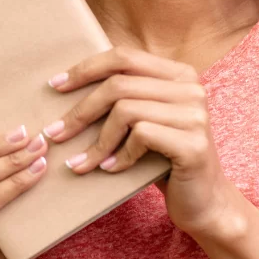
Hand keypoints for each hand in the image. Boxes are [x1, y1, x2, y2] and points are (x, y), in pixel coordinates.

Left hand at [41, 46, 241, 238]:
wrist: (204, 202)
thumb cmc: (165, 159)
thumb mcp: (147, 119)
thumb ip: (126, 96)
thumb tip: (68, 81)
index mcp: (180, 74)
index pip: (124, 57)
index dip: (86, 69)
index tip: (56, 87)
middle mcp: (191, 88)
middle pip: (119, 84)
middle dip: (80, 110)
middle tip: (55, 133)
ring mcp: (195, 115)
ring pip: (125, 110)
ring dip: (96, 141)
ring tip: (81, 162)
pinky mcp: (193, 143)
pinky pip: (140, 136)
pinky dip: (119, 156)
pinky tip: (112, 169)